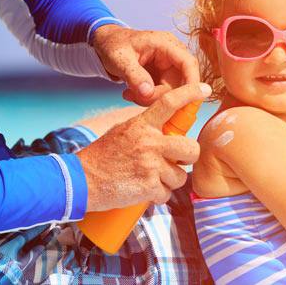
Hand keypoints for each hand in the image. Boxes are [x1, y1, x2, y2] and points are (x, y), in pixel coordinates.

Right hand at [76, 83, 210, 211]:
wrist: (81, 181)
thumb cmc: (103, 157)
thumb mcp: (124, 132)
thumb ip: (147, 129)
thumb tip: (171, 131)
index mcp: (142, 125)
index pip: (169, 103)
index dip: (189, 94)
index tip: (205, 89)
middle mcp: (150, 142)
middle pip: (191, 149)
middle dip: (186, 159)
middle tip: (174, 162)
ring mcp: (150, 165)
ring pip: (181, 176)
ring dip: (168, 181)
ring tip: (148, 178)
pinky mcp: (149, 186)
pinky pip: (167, 194)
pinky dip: (157, 196)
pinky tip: (142, 190)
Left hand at [92, 24, 199, 105]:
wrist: (106, 44)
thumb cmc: (113, 45)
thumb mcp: (119, 58)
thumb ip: (134, 75)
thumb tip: (148, 93)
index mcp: (166, 44)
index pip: (188, 63)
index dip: (192, 82)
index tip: (185, 101)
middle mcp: (172, 55)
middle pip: (181, 81)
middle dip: (162, 95)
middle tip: (137, 97)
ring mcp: (168, 67)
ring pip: (172, 90)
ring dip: (153, 98)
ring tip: (130, 94)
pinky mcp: (163, 77)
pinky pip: (163, 93)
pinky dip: (149, 98)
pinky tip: (131, 93)